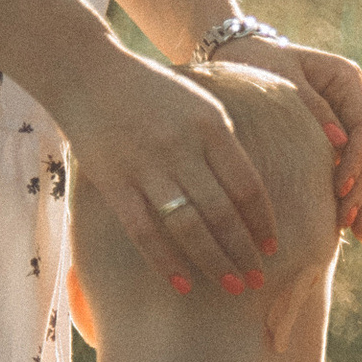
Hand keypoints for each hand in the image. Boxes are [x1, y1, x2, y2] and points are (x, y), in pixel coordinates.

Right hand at [59, 43, 277, 292]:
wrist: (89, 75)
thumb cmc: (153, 92)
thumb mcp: (200, 103)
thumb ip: (224, 144)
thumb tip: (251, 194)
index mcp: (211, 126)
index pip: (247, 185)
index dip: (263, 222)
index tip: (272, 249)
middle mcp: (182, 147)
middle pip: (222, 212)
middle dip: (243, 251)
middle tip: (256, 281)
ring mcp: (147, 166)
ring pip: (189, 227)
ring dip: (214, 262)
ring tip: (231, 286)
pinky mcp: (115, 183)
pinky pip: (145, 232)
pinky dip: (166, 262)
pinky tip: (183, 284)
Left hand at [214, 29, 361, 245]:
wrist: (238, 56)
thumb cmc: (256, 62)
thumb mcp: (281, 78)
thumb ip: (312, 107)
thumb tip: (340, 145)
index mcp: (347, 80)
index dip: (356, 161)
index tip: (339, 189)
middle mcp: (353, 102)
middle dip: (361, 188)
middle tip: (345, 221)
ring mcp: (347, 123)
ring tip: (359, 235)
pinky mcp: (335, 142)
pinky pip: (351, 173)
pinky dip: (355, 201)